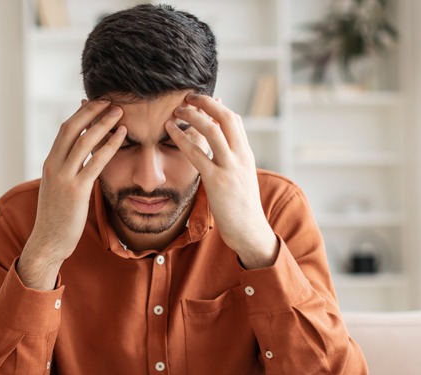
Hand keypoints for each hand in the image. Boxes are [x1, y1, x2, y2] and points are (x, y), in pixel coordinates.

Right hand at [18, 100, 126, 289]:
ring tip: (119, 112)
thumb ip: (67, 172)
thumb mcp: (58, 189)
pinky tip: (122, 136)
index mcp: (50, 164)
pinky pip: (96, 162)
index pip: (65, 130)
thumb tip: (81, 161)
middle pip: (72, 128)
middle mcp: (54, 166)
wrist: (48, 242)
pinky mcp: (77, 190)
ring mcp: (64, 177)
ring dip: (103, 123)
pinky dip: (110, 145)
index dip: (81, 113)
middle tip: (109, 100)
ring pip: (84, 141)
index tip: (96, 103)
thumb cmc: (57, 218)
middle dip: (91, 110)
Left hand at [166, 94, 277, 268]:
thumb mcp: (242, 179)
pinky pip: (197, 154)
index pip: (234, 120)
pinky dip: (182, 138)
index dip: (216, 106)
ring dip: (193, 115)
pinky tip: (170, 131)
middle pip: (226, 117)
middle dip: (205, 102)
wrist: (250, 231)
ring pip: (212, 130)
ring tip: (176, 110)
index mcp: (246, 155)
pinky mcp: (217, 181)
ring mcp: (230, 168)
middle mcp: (241, 156)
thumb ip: (232, 162)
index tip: (199, 101)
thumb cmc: (242, 208)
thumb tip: (220, 151)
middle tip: (186, 96)